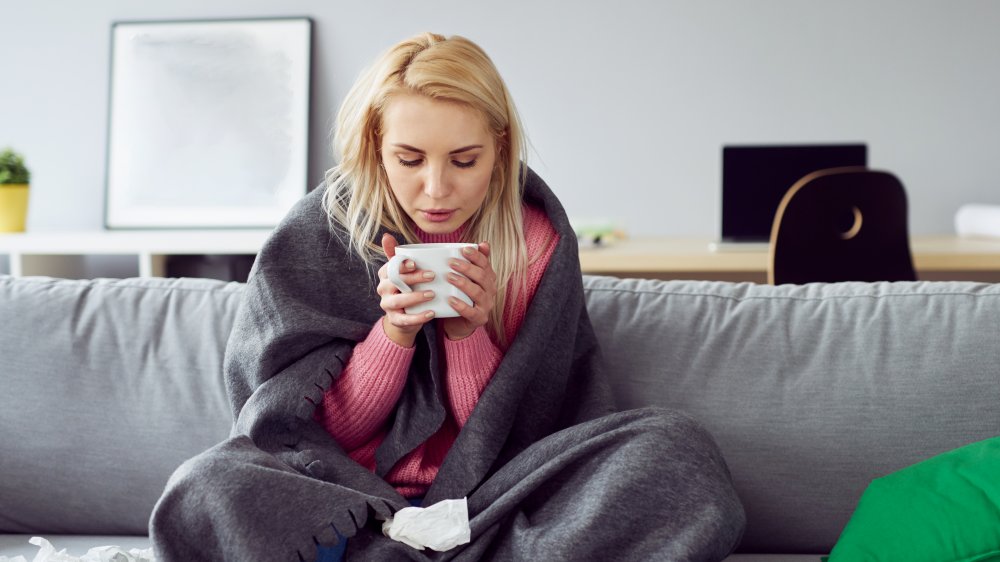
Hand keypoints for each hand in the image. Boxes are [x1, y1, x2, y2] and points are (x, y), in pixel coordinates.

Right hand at [376, 233, 436, 347]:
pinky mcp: (395, 320)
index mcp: (385, 274)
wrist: (404, 316)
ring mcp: (387, 305)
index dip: (402, 265)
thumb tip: (386, 235)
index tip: (415, 263)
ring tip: (432, 294)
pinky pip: (405, 320)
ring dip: (416, 297)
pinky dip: (418, 317)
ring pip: (399, 301)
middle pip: (396, 282)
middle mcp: (383, 289)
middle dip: (413, 278)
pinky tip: (432, 312)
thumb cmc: (407, 287)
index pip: (391, 267)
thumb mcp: (403, 271)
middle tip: (432, 275)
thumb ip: (398, 255)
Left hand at [441, 242, 496, 340]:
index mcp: (488, 278)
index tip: (463, 249)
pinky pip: (471, 312)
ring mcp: (486, 306)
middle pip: (482, 277)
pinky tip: (450, 299)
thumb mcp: (468, 278)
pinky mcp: (479, 319)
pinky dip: (461, 305)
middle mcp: (490, 291)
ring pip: (477, 293)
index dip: (476, 256)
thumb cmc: (462, 296)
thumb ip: (474, 262)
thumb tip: (483, 243)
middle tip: (451, 262)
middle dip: (467, 268)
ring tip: (449, 277)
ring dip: (463, 283)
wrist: (458, 322)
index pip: (485, 264)